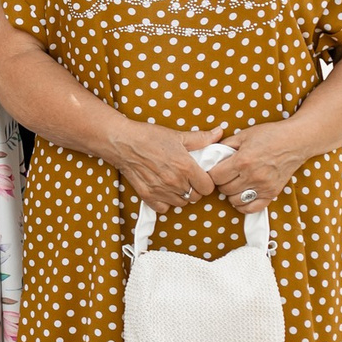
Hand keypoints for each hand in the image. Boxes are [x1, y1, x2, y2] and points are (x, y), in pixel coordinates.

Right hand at [105, 120, 226, 212]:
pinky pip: (163, 208)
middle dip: (195, 189)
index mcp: (186, 167)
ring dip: (181, 196)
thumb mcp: (177, 135)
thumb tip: (219, 132)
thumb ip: (201, 138)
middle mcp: (175, 182)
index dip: (206, 182)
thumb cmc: (149, 136)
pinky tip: (163, 190)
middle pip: (196, 197)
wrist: (122, 141)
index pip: (208, 187)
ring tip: (175, 184)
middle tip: (187, 179)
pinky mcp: (147, 196)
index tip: (200, 176)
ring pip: (181, 203)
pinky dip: (165, 203)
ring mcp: (160, 190)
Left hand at [205, 123, 307, 213]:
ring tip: (235, 184)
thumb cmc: (270, 135)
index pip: (215, 177)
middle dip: (221, 182)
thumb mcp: (243, 135)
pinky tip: (242, 195)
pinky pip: (252, 208)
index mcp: (242, 160)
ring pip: (235, 200)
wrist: (296, 141)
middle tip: (226, 175)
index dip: (212, 173)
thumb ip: (225, 145)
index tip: (215, 170)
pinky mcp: (272, 193)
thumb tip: (209, 154)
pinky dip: (243, 205)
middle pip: (224, 189)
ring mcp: (263, 186)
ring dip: (231, 194)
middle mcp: (252, 176)